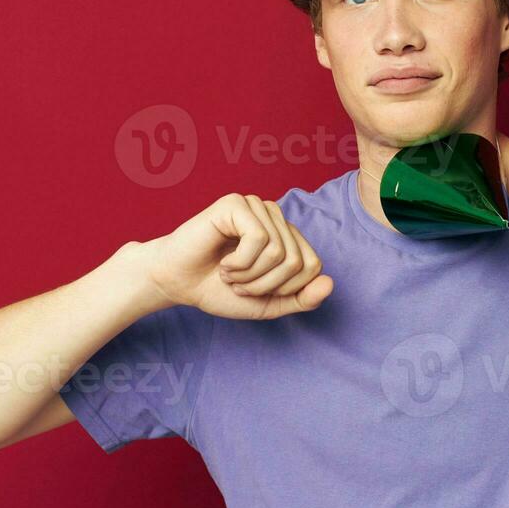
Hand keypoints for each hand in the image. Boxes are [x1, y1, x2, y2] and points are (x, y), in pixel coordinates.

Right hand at [142, 193, 333, 319]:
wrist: (177, 284)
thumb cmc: (219, 290)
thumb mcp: (269, 304)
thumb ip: (302, 299)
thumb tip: (331, 284)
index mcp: (287, 236)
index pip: (313, 266)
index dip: (285, 289)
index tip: (255, 289)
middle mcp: (276, 217)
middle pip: (296, 262)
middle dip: (265, 285)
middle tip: (238, 283)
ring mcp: (256, 207)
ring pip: (278, 252)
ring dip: (249, 276)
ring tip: (229, 272)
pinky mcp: (236, 204)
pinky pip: (258, 240)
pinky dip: (239, 263)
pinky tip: (223, 261)